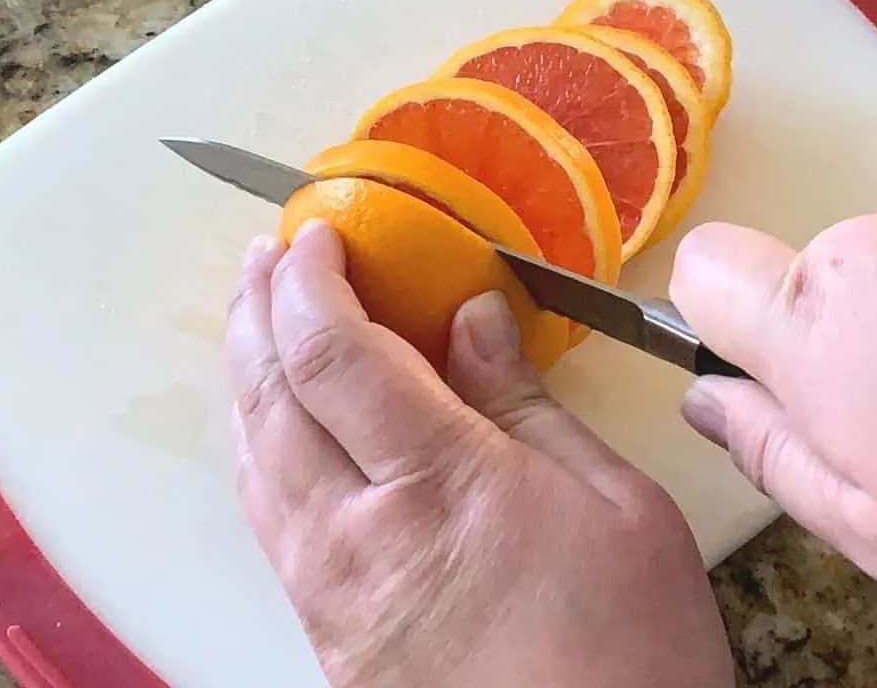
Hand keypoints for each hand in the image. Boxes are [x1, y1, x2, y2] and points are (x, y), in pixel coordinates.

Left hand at [228, 221, 733, 687]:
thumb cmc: (629, 654)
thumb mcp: (616, 505)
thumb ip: (526, 404)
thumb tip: (471, 318)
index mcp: (436, 484)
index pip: (331, 352)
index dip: (310, 280)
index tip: (315, 231)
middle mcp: (356, 532)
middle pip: (269, 395)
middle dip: (258, 310)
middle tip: (268, 254)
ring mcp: (329, 587)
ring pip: (254, 456)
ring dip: (247, 371)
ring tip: (259, 319)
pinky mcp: (327, 630)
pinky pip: (268, 514)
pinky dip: (260, 443)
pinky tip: (278, 422)